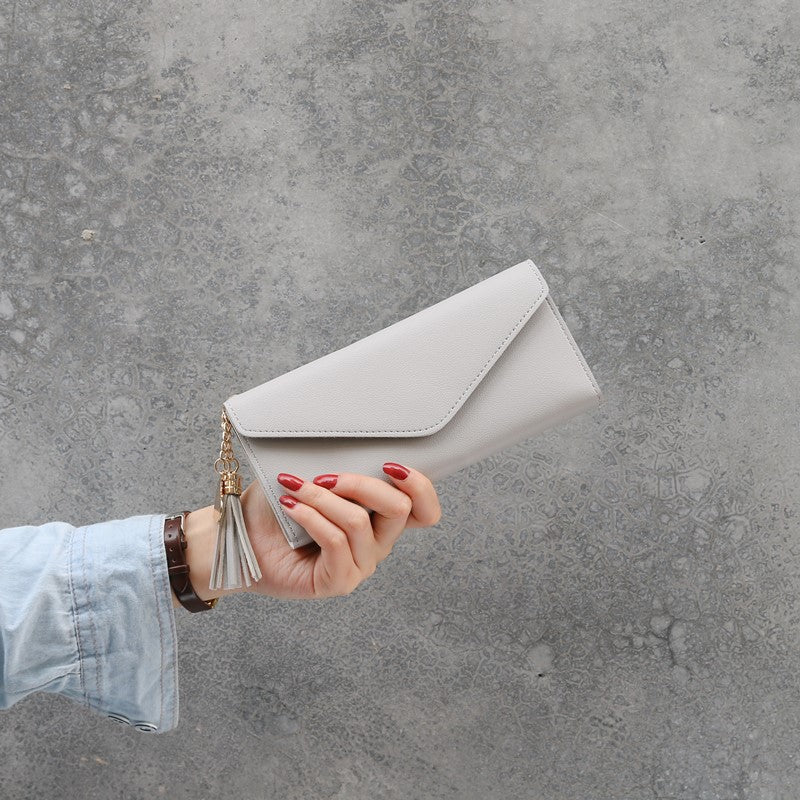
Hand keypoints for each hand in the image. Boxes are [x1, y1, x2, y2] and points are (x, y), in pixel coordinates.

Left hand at [239, 463, 441, 599]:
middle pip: (400, 509)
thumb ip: (339, 463)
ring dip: (323, 498)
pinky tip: (291, 506)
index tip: (389, 465)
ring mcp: (360, 565)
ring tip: (294, 489)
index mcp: (380, 518)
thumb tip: (350, 440)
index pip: (426, 510)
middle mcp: (378, 543)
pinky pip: (335, 542)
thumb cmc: (276, 504)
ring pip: (359, 522)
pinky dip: (311, 517)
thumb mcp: (314, 473)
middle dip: (362, 484)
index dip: (420, 486)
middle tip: (326, 476)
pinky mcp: (338, 581)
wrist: (239, 535)